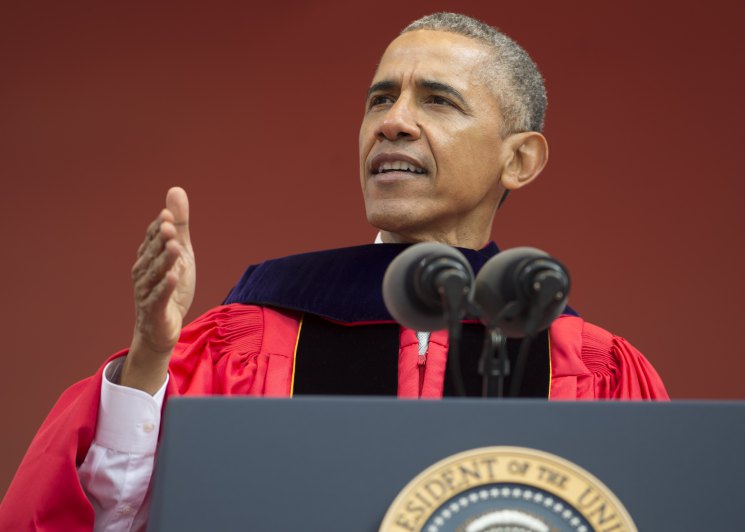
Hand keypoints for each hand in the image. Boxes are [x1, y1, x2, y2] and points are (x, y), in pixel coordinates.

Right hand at [120, 187, 195, 393]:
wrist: (162, 328)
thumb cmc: (169, 287)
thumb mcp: (180, 254)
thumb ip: (178, 225)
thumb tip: (176, 190)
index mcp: (148, 257)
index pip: (152, 238)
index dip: (160, 227)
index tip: (168, 215)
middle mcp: (143, 272)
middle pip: (152, 254)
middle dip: (160, 240)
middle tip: (171, 227)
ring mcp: (146, 291)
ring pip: (155, 274)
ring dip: (164, 261)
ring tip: (175, 247)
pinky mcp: (154, 310)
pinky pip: (159, 297)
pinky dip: (165, 288)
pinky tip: (173, 278)